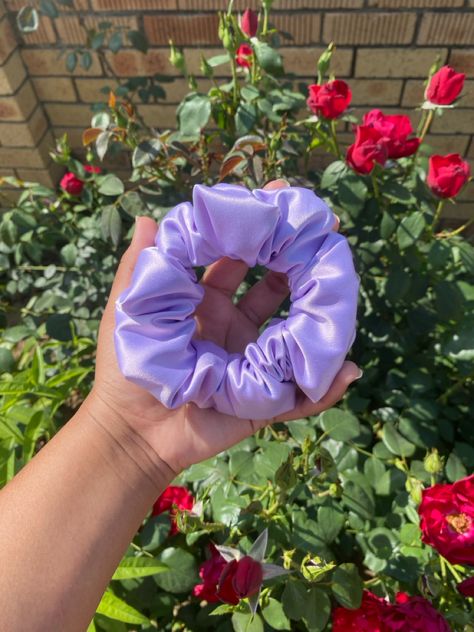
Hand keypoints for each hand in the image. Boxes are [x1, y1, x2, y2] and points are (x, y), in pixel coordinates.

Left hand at [90, 180, 361, 476]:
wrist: (131, 435)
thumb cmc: (124, 370)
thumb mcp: (127, 312)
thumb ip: (138, 266)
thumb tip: (149, 216)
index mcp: (204, 302)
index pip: (238, 259)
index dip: (256, 231)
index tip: (280, 197)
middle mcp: (233, 326)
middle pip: (275, 289)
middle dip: (299, 259)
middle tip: (325, 229)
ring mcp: (251, 361)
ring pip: (294, 334)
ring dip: (319, 312)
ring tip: (342, 287)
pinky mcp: (261, 399)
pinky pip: (298, 395)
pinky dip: (324, 387)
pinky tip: (348, 369)